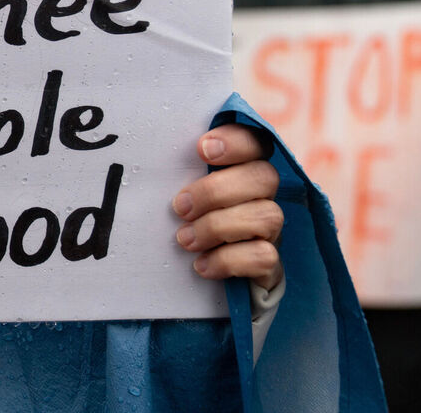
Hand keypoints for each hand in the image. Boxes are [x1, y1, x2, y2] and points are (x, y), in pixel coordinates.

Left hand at [172, 125, 282, 289]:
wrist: (198, 279)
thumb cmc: (182, 221)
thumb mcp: (178, 192)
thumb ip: (177, 171)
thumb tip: (149, 155)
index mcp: (242, 169)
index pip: (256, 142)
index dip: (236, 141)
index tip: (202, 149)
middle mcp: (263, 196)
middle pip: (264, 177)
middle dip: (216, 191)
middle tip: (180, 207)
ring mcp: (271, 231)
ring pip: (267, 216)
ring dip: (218, 227)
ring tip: (184, 240)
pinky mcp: (271, 264)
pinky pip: (265, 257)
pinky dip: (229, 260)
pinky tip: (202, 265)